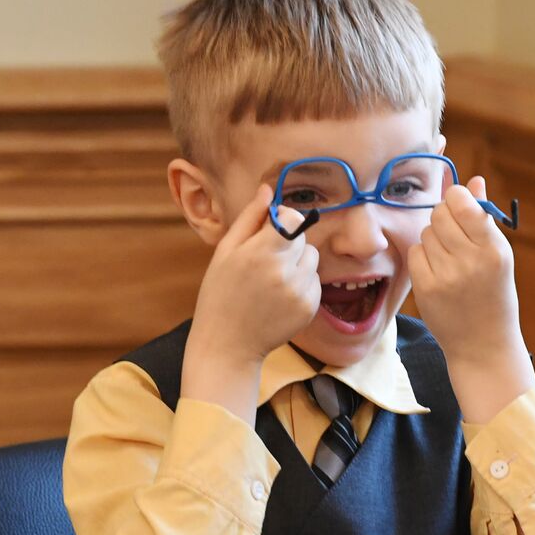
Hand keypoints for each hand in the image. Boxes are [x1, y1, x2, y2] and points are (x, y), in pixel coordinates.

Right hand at [182, 185, 319, 421]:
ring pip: (312, 260)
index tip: (272, 230)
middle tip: (265, 262)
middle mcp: (283, 272)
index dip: (285, 221)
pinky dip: (302, 285)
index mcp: (259, 253)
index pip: (294, 219)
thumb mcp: (226, 252)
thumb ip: (249, 218)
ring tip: (272, 281)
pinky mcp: (309, 308)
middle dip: (289, 243)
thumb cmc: (220, 293)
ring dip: (297, 264)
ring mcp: (299, 292)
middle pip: (304, 238)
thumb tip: (268, 189)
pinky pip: (315, 282)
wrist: (228, 344)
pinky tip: (279, 298)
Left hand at [409, 178, 534, 421]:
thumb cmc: (494, 294)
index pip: (463, 203)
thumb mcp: (499, 256)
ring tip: (448, 258)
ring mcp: (447, 276)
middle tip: (452, 234)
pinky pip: (415, 253)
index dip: (456, 198)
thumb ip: (484, 218)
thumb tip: (473, 181)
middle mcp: (471, 261)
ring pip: (426, 232)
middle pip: (440, 214)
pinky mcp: (427, 288)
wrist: (484, 345)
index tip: (458, 205)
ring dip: (433, 239)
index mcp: (494, 249)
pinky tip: (436, 271)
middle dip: (443, 217)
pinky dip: (423, 258)